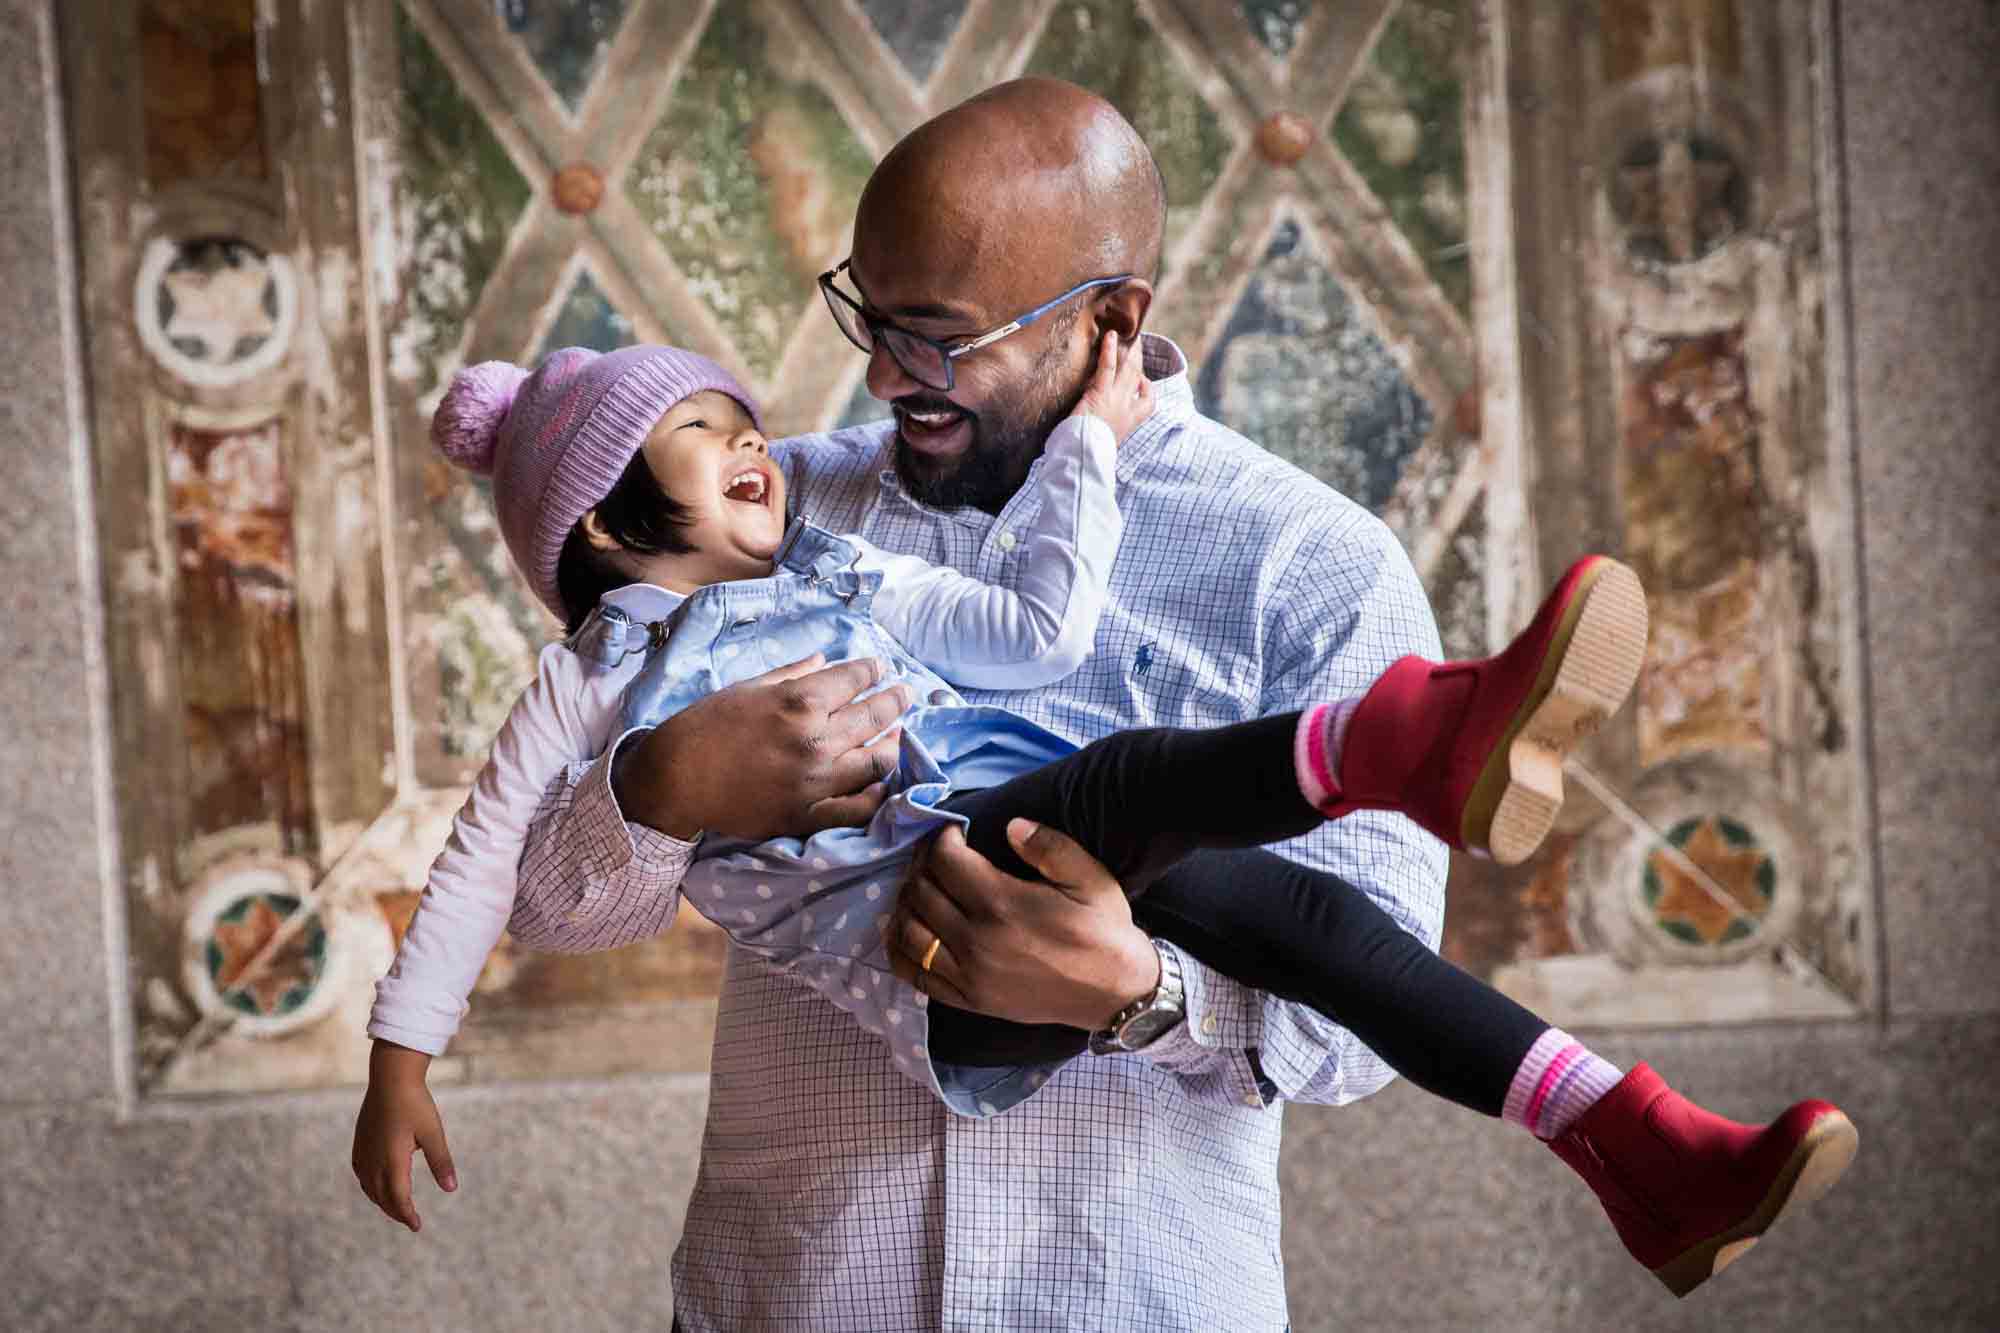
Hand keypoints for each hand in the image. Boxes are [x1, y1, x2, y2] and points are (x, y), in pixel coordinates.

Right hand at [352, 1041, 455, 1232]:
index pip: (399, 1198)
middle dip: (396, 1212)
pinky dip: (370, 1186)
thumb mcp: (433, 1133)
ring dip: (382, 1201)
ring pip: (370, 1187)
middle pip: (383, 1197)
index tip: (417, 1226)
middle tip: (411, 1220)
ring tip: (396, 1207)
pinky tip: (376, 1185)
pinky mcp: (360, 1141)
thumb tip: (451, 1189)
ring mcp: (364, 1150)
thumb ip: (441, 1162)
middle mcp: (374, 1160)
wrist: (391, 1077)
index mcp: (393, 1160)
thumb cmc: (416, 1103)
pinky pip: (361, 1173)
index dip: (407, 1215)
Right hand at [615, 653, 911, 839]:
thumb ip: (792, 674)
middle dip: (895, 700)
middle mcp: (814, 741)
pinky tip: (880, 782)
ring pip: (876, 762)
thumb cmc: (705, 726)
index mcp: (798, 703)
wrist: (675, 780)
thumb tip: (824, 660)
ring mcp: (815, 782)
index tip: (879, 667)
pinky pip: (857, 809)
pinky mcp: (807, 816)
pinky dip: (875, 794)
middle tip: (904, 693)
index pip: (853, 679)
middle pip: (873, 717)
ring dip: (893, 744)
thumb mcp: (747, 687)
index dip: (871, 670)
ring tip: (896, 735)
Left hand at [889, 819, 1160, 1030]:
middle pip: (921, 891)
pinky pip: (915, 974)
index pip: (945, 860)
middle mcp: (976, 940)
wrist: (1115, 994)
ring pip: (909, 930)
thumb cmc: (1103, 930)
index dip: (942, 839)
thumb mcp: (1090, 878)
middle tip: (937, 857)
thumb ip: (1049, 846)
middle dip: (922, 866)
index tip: (953, 833)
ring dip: (907, 903)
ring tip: (924, 889)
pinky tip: (908, 930)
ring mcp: (968, 975)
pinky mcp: (967, 1000)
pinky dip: (901, 949)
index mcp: (1003, 904)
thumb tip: (1011, 825)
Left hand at [1074, 329, 1153, 444]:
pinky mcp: (1100, 392)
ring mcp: (1116, 399)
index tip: (1142, 381)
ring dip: (1130, 351)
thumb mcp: (1104, 444)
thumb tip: (1094, 430)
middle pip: (1138, 379)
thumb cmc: (1089, 454)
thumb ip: (1105, 432)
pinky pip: (1108, 366)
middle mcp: (1127, 408)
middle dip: (1138, 361)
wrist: (1085, 455)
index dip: (1147, 388)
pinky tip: (1110, 335)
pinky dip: (1110, 350)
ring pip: (1128, 369)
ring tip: (1129, 336)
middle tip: (1138, 345)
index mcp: (1130, 422)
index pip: (1148, 402)